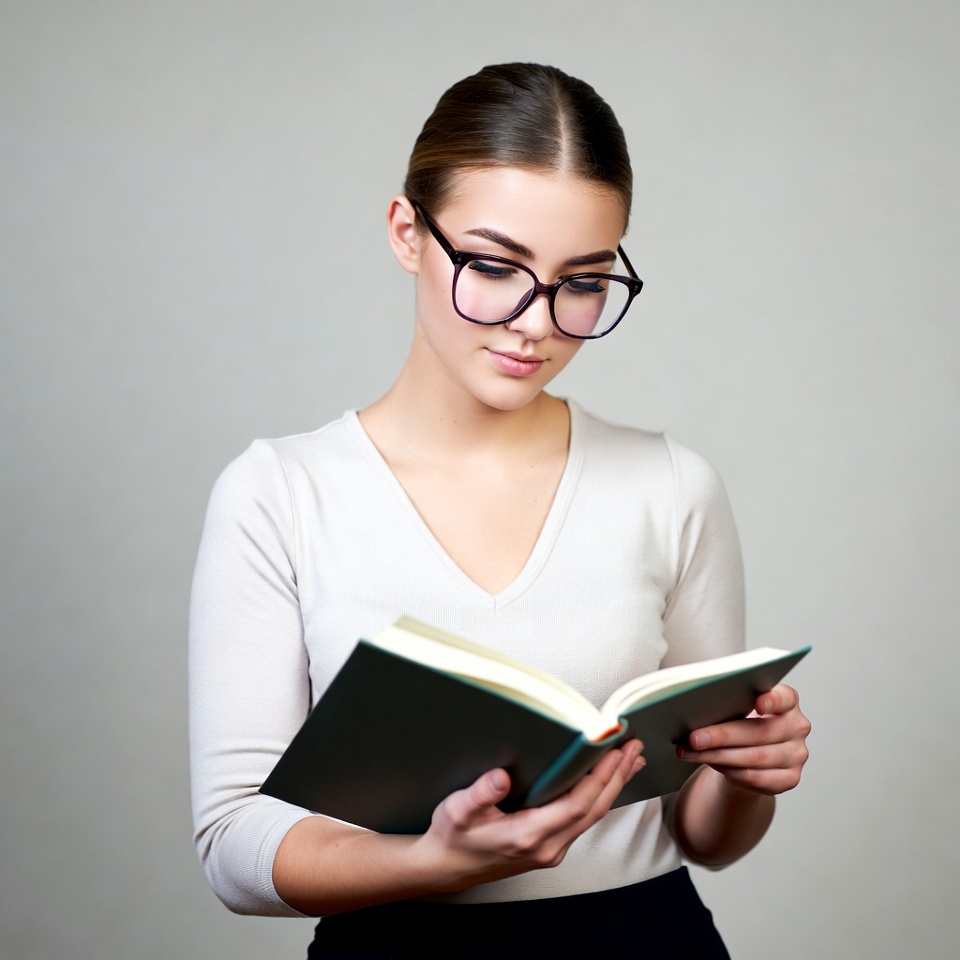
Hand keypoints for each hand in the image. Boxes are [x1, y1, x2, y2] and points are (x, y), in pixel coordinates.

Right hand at [412, 739, 644, 890]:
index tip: (614, 751)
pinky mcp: (550, 848)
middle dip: (617, 776)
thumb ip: (480, 794)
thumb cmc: (453, 837)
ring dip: (613, 786)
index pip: (576, 805)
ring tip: (631, 759)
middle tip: (634, 746)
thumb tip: (500, 776)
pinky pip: (583, 821)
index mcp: (527, 836)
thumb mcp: (457, 811)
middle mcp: (547, 847)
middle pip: (593, 810)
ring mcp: (551, 850)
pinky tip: (605, 782)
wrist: (446, 868)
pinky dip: (599, 797)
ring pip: (592, 817)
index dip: (599, 778)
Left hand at [677, 684, 809, 795]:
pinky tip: (711, 764)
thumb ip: (728, 704)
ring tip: (692, 753)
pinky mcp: (790, 778)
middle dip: (722, 736)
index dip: (772, 700)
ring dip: (718, 756)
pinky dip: (730, 771)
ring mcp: (796, 754)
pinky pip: (756, 777)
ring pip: (754, 757)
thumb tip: (696, 709)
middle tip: (695, 738)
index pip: (784, 698)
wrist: (748, 754)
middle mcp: (796, 726)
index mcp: (787, 701)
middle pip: (759, 732)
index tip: (758, 703)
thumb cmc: (740, 722)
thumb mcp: (737, 707)